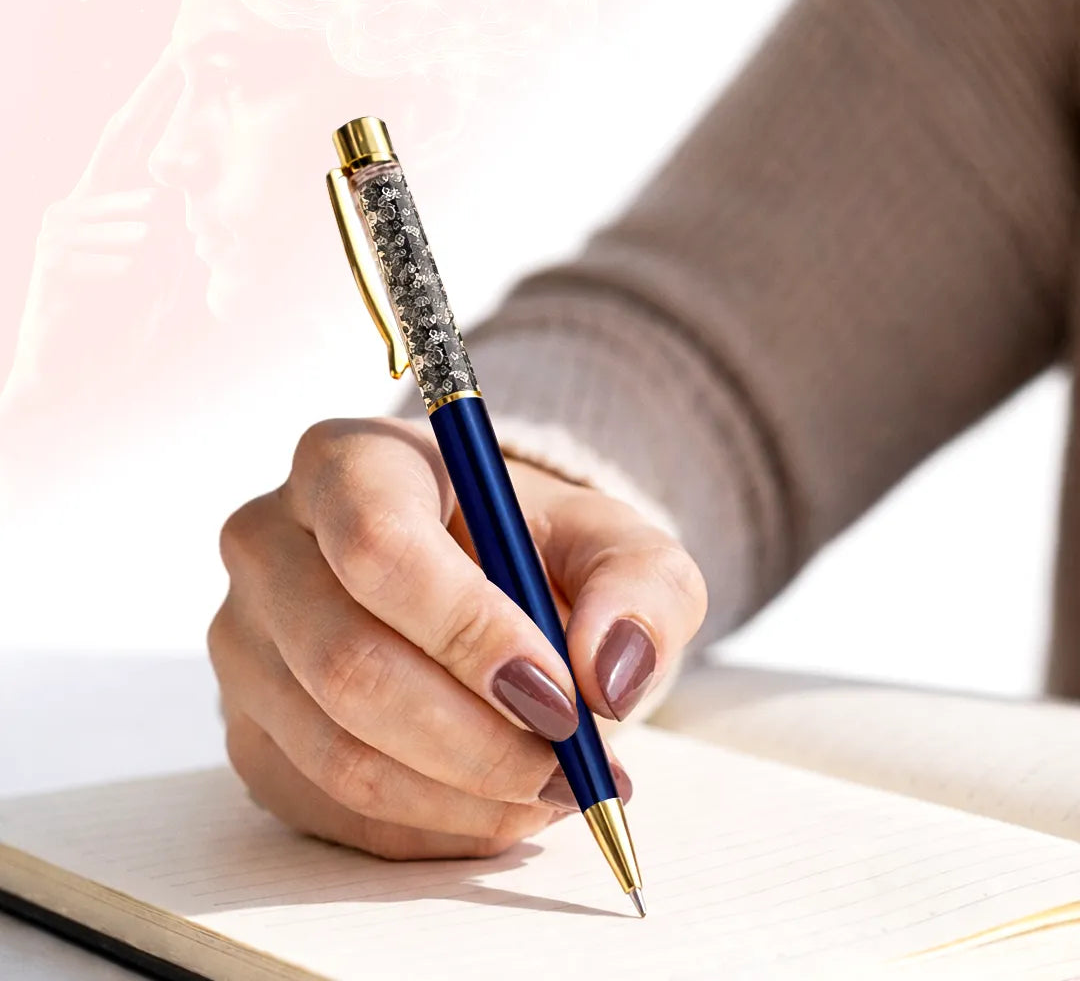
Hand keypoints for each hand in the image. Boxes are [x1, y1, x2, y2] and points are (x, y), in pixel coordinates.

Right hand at [3, 54, 194, 415]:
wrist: (66, 372)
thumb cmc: (113, 325)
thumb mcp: (158, 278)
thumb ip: (175, 238)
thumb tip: (205, 203)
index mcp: (108, 206)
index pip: (132, 144)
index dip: (155, 105)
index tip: (182, 66)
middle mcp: (81, 204)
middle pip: (121, 142)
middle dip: (156, 102)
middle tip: (186, 58)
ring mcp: (64, 227)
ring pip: (135, 217)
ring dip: (151, 248)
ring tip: (137, 278)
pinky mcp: (55, 257)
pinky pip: (116, 253)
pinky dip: (127, 272)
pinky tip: (115, 290)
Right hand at [209, 417, 706, 859]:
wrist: (474, 575)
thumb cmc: (534, 548)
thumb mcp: (614, 543)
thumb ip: (639, 588)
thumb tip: (608, 676)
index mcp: (348, 462)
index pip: (378, 547)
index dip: (468, 633)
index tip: (561, 699)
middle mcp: (270, 544)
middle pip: (347, 664)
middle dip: (476, 742)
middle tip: (574, 770)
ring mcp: (245, 642)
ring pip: (336, 752)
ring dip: (463, 797)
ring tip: (553, 792)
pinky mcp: (249, 724)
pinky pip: (327, 805)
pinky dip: (428, 828)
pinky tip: (497, 807)